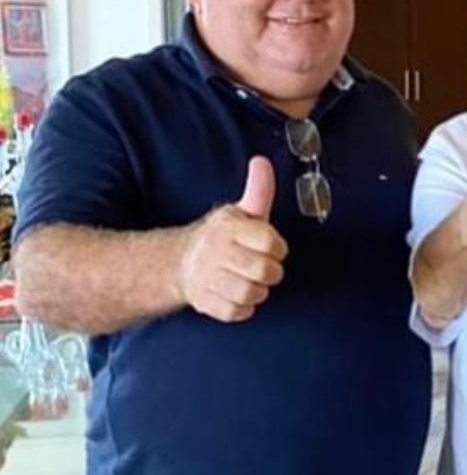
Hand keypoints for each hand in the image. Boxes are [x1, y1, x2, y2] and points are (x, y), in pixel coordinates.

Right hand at [176, 156, 288, 321]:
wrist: (181, 262)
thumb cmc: (222, 238)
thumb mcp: (241, 212)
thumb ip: (258, 191)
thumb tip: (262, 162)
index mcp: (228, 227)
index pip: (270, 243)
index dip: (278, 248)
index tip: (272, 248)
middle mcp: (215, 251)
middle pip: (264, 271)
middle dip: (271, 272)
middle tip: (264, 268)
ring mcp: (207, 278)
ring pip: (250, 293)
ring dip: (258, 291)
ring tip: (250, 282)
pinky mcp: (204, 301)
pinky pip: (235, 312)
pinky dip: (242, 308)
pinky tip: (236, 295)